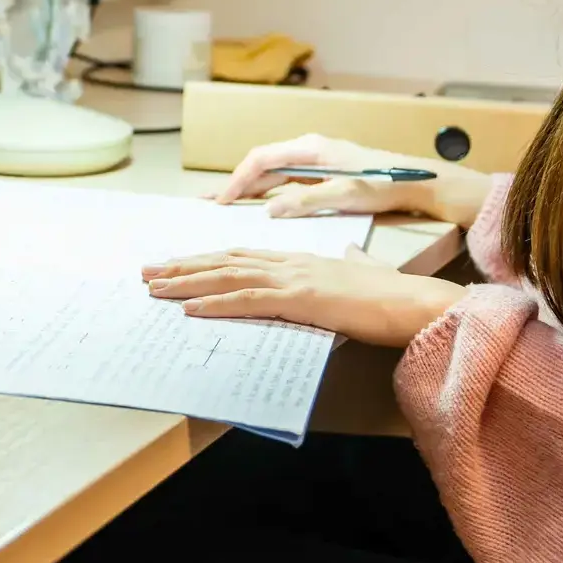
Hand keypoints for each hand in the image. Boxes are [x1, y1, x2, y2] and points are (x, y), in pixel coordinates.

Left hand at [143, 248, 465, 347]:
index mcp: (302, 259)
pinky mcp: (302, 299)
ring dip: (187, 283)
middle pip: (226, 260)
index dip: (206, 258)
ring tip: (155, 287)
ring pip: (229, 276)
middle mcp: (292, 263)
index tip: (176, 263)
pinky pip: (249, 300)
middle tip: (147, 272)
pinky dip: (216, 303)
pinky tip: (191, 309)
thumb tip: (349, 253)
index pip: (242, 254)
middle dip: (183, 266)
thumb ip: (350, 262)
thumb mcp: (364, 272)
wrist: (415, 302)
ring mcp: (295, 278)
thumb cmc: (393, 295)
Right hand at [213, 134, 492, 227]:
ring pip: (271, 171)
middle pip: (261, 163)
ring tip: (224, 204)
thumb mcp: (345, 195)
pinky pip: (285, 179)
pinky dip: (267, 191)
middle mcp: (309, 149)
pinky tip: (257, 205)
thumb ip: (306, 201)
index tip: (221, 201)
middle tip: (210, 203)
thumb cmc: (385, 185)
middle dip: (235, 183)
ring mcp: (315, 160)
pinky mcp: (322, 172)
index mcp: (311, 148)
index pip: (261, 159)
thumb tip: (270, 209)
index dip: (237, 180)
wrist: (418, 182)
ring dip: (249, 188)